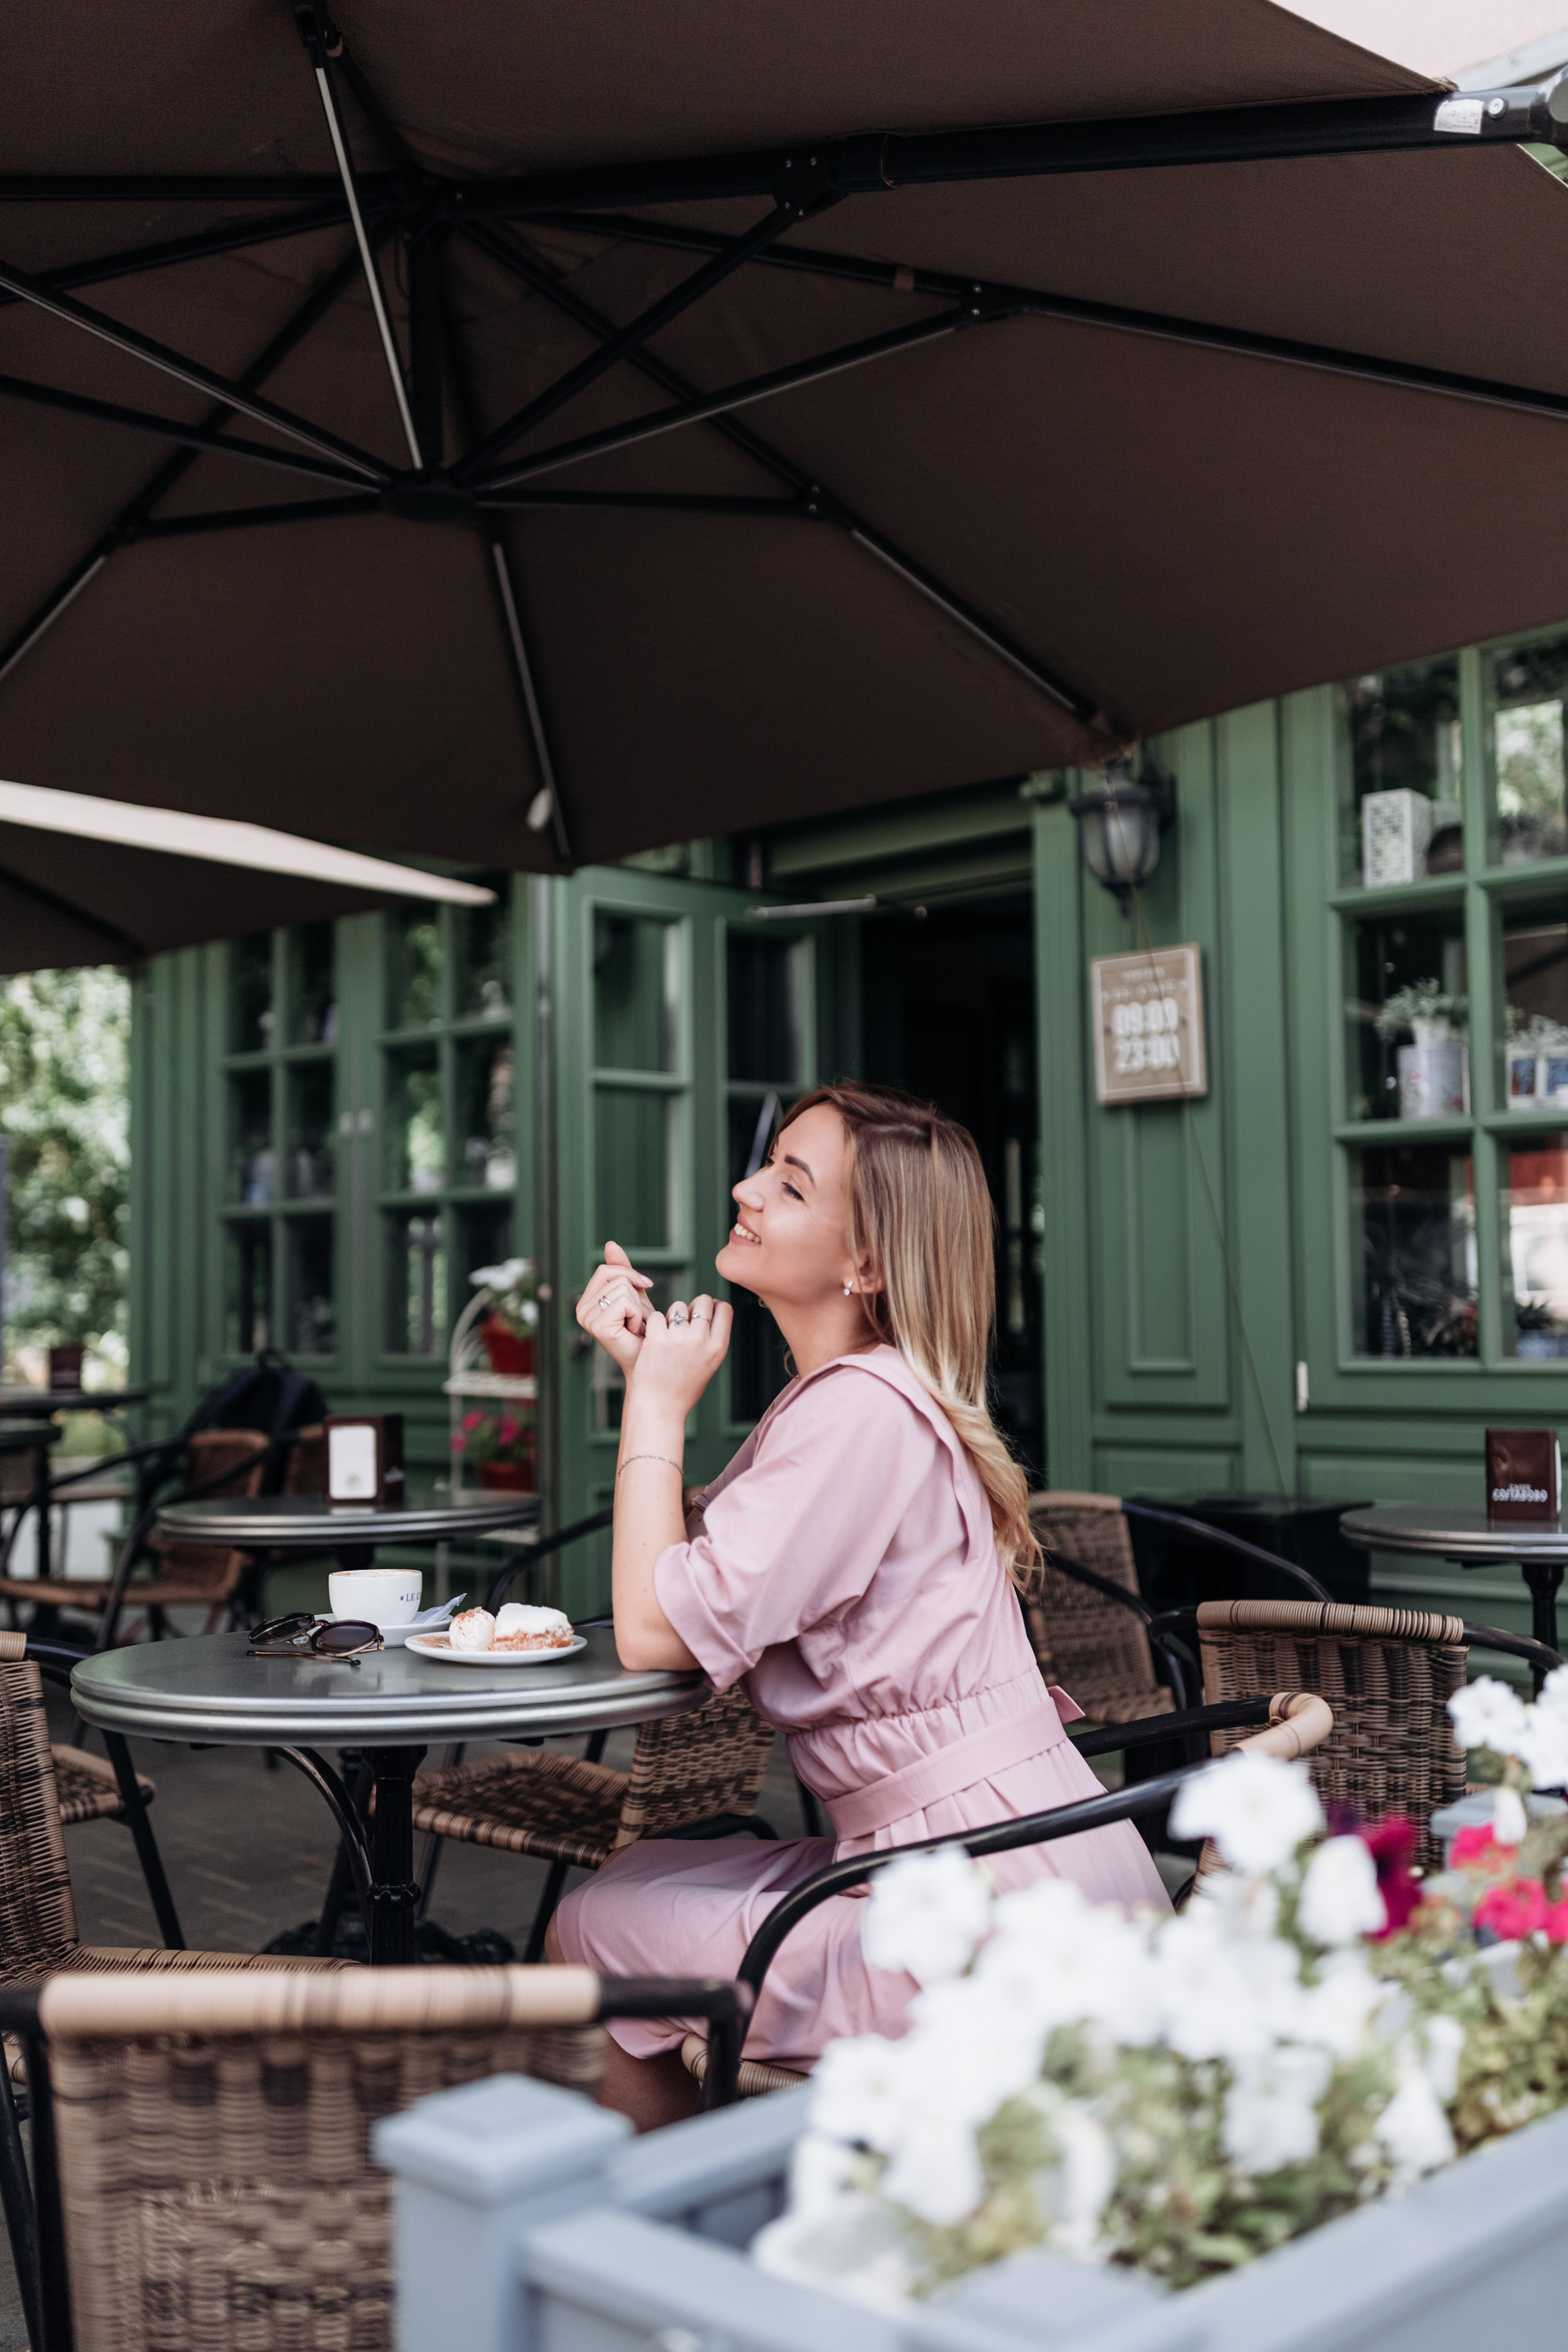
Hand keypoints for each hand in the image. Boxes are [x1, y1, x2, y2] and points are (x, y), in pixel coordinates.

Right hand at [575, 1240, 652, 1374]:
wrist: (650, 1359)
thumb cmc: (643, 1329)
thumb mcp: (633, 1294)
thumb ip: (621, 1270)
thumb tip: (610, 1243)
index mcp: (586, 1301)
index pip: (607, 1269)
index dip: (630, 1276)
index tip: (643, 1291)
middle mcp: (581, 1310)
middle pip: (614, 1276)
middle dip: (635, 1294)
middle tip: (636, 1317)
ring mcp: (587, 1319)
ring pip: (622, 1288)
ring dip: (638, 1307)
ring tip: (636, 1325)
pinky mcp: (598, 1327)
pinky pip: (624, 1302)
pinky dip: (637, 1315)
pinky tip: (634, 1331)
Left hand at [625, 1291, 732, 1427]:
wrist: (659, 1408)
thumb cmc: (683, 1389)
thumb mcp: (709, 1365)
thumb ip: (711, 1340)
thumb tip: (709, 1311)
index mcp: (718, 1347)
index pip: (725, 1308)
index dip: (714, 1307)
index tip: (704, 1315)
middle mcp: (701, 1340)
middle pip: (703, 1300)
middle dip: (694, 1305)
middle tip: (684, 1320)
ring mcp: (679, 1338)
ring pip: (678, 1306)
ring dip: (671, 1316)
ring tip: (667, 1336)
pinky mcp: (657, 1338)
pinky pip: (655, 1316)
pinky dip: (653, 1325)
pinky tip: (653, 1340)